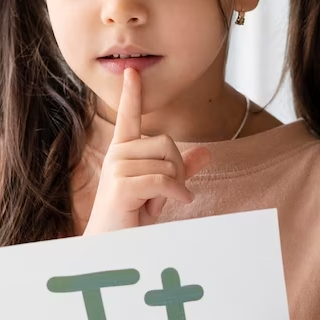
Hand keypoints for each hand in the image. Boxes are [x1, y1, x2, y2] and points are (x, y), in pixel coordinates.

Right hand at [84, 68, 212, 235]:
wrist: (113, 248)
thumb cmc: (133, 218)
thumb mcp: (161, 190)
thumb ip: (181, 169)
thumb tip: (206, 152)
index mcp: (123, 151)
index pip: (129, 116)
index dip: (132, 94)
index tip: (132, 71)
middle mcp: (117, 154)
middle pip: (166, 142)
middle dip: (176, 169)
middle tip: (162, 194)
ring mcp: (117, 168)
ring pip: (167, 163)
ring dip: (173, 187)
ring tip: (153, 203)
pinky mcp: (121, 185)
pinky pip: (163, 180)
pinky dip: (175, 193)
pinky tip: (173, 204)